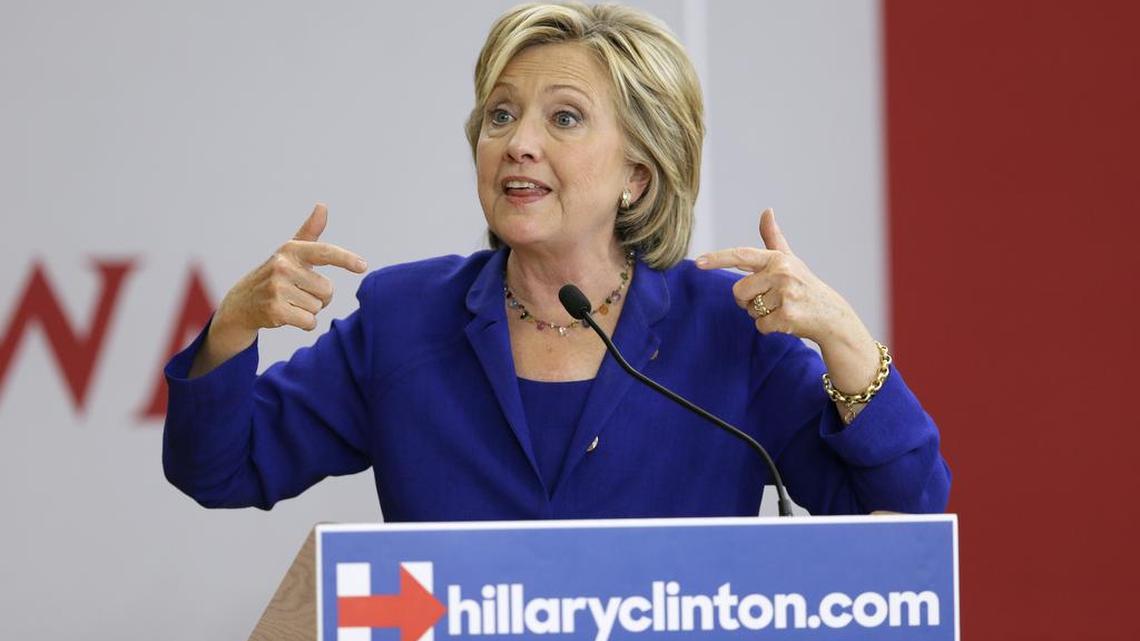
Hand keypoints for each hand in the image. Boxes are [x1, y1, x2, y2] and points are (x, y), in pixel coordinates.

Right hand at [191, 203, 366, 375]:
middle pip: (327, 289)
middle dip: (319, 296)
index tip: (363, 266)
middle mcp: (283, 266)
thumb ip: (310, 231)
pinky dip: (305, 323)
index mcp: (291, 250)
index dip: (345, 259)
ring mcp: (277, 288)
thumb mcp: (290, 252)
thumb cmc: (274, 275)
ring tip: (290, 302)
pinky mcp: (275, 311)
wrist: (241, 304)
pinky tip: (287, 315)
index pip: (324, 252)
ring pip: (319, 307)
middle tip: (298, 292)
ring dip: (310, 309)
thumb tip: (322, 205)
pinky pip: (310, 321)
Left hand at [696, 209, 853, 342]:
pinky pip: (760, 326)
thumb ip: (773, 238)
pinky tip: (787, 321)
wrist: (831, 315)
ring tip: (783, 308)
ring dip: (761, 314)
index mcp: (778, 259)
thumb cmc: (805, 285)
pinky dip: (769, 328)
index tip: (698, 262)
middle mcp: (781, 274)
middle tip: (770, 299)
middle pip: (738, 291)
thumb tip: (766, 211)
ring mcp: (785, 295)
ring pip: (749, 310)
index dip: (718, 258)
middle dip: (747, 300)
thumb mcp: (789, 259)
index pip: (742, 255)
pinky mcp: (787, 317)